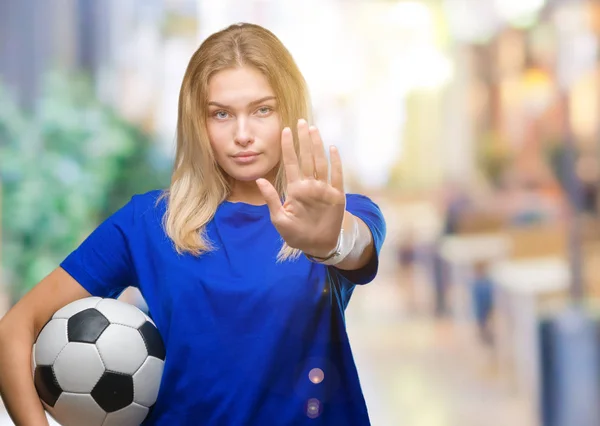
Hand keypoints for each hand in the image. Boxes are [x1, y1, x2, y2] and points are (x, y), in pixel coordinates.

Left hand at [256, 119, 344, 256]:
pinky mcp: (336, 196)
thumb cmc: (296, 234)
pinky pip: (336, 176)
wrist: (317, 246)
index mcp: (295, 189)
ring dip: (317, 146)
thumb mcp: (279, 219)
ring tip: (313, 130)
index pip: (290, 163)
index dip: (288, 147)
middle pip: (306, 158)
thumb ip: (271, 199)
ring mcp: (323, 190)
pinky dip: (336, 163)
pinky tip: (333, 148)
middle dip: (303, 140)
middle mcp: (309, 185)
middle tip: (301, 121)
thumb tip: (259, 180)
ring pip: (320, 163)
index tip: (284, 130)